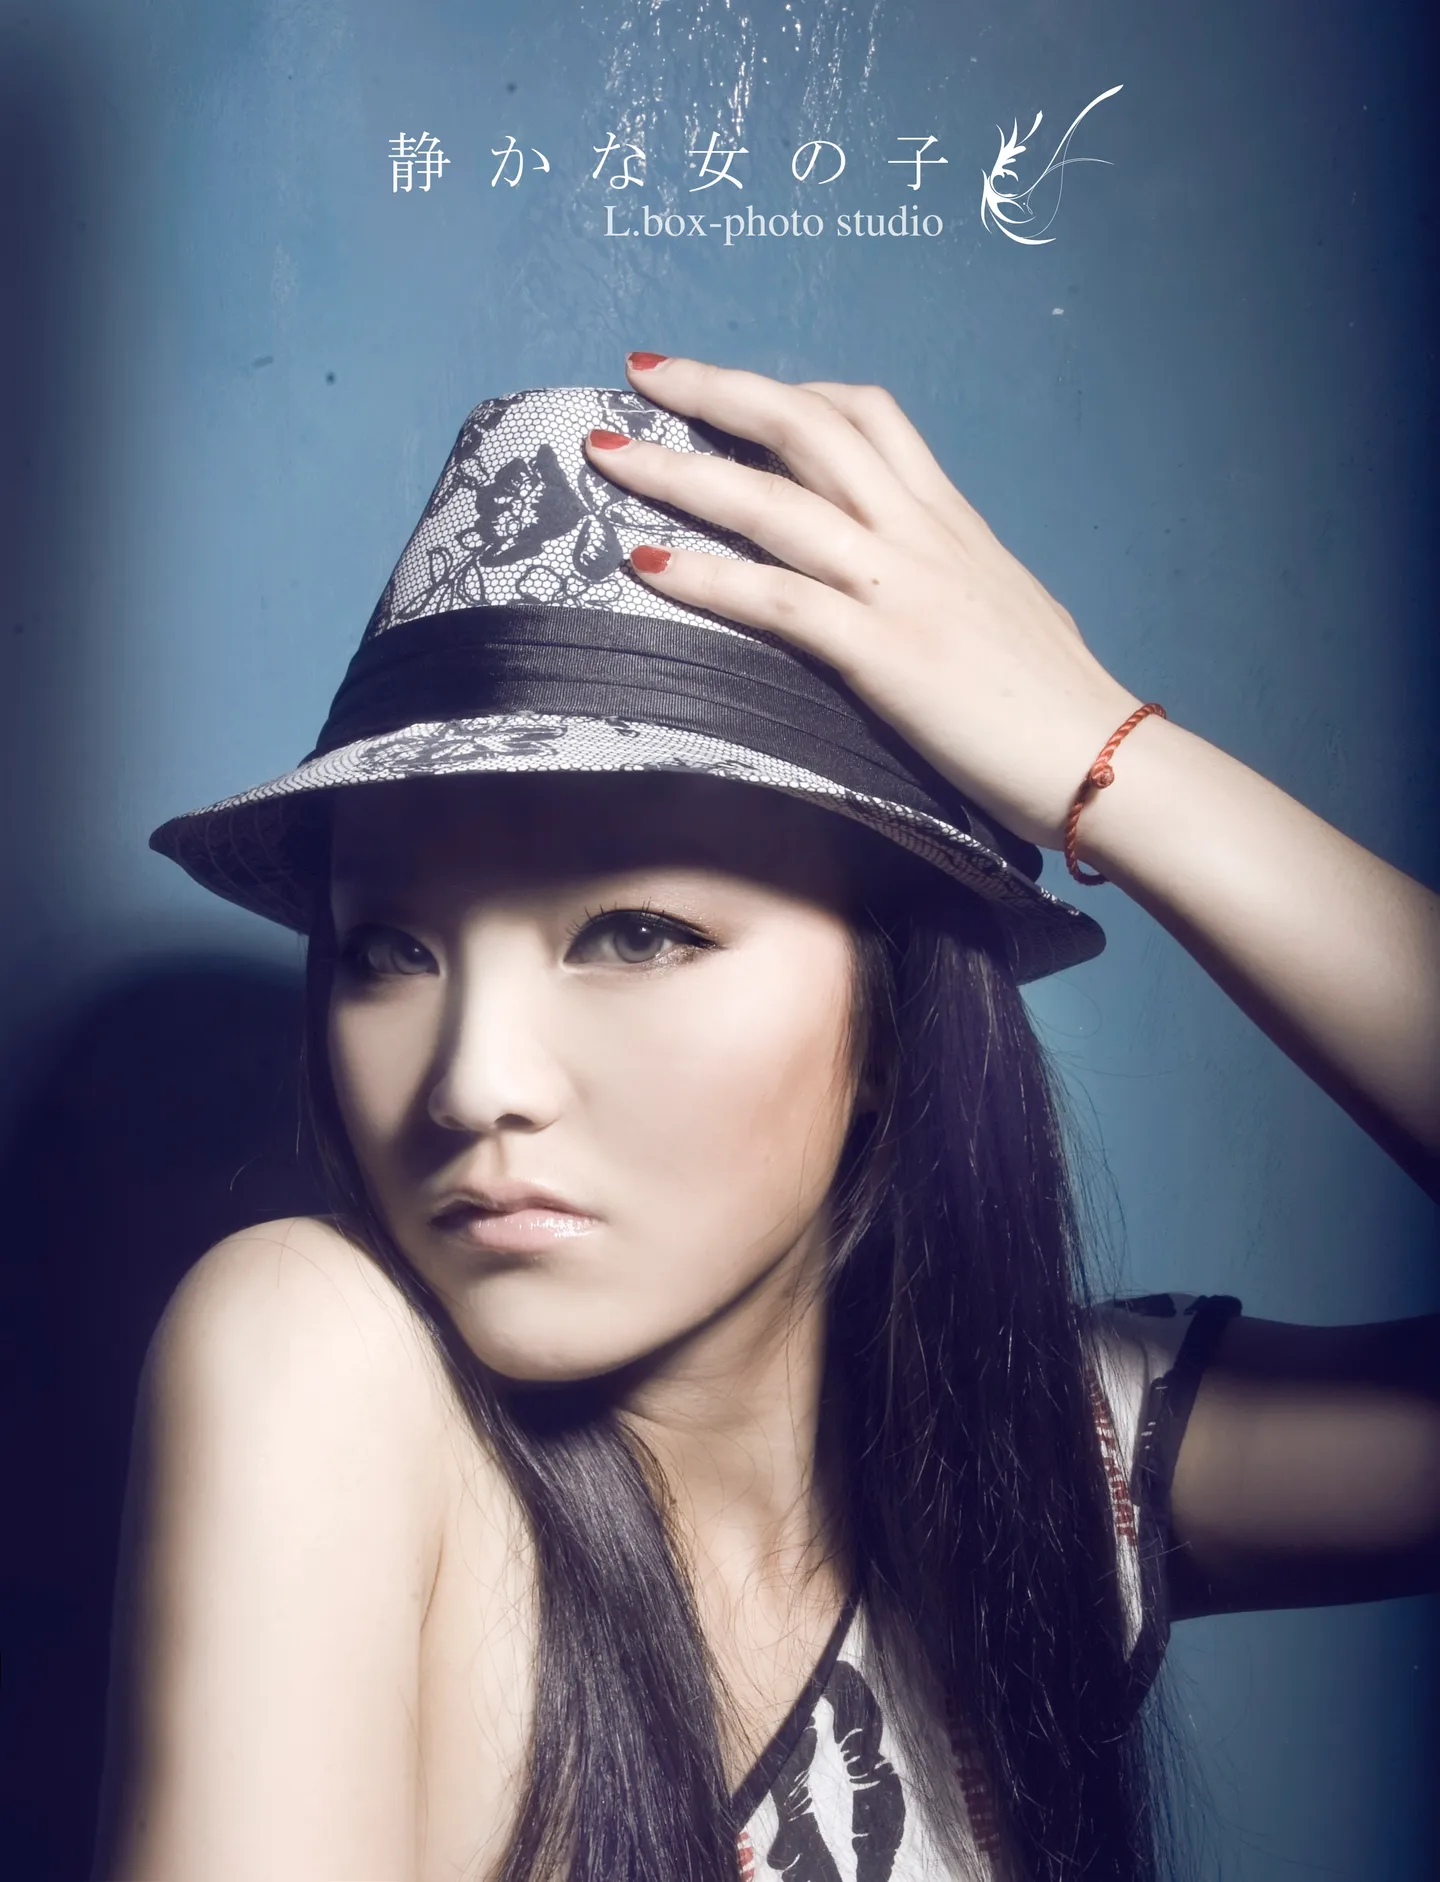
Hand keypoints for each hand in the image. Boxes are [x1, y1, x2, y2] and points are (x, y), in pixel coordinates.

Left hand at [582, 354, 1145, 851]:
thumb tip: (926, 590)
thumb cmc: (1059, 705)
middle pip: (804, 427)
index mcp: (950, 522)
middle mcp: (919, 534)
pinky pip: (775, 598)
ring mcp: (899, 587)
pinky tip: (644, 562)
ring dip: (678, 470)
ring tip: (605, 455)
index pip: (869, 416)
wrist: (1107, 761)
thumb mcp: (1005, 612)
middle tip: (641, 372)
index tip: (734, 387)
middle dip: (715, 389)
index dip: (792, 390)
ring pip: (772, 500)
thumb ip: (953, 583)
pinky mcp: (883, 652)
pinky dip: (702, 575)